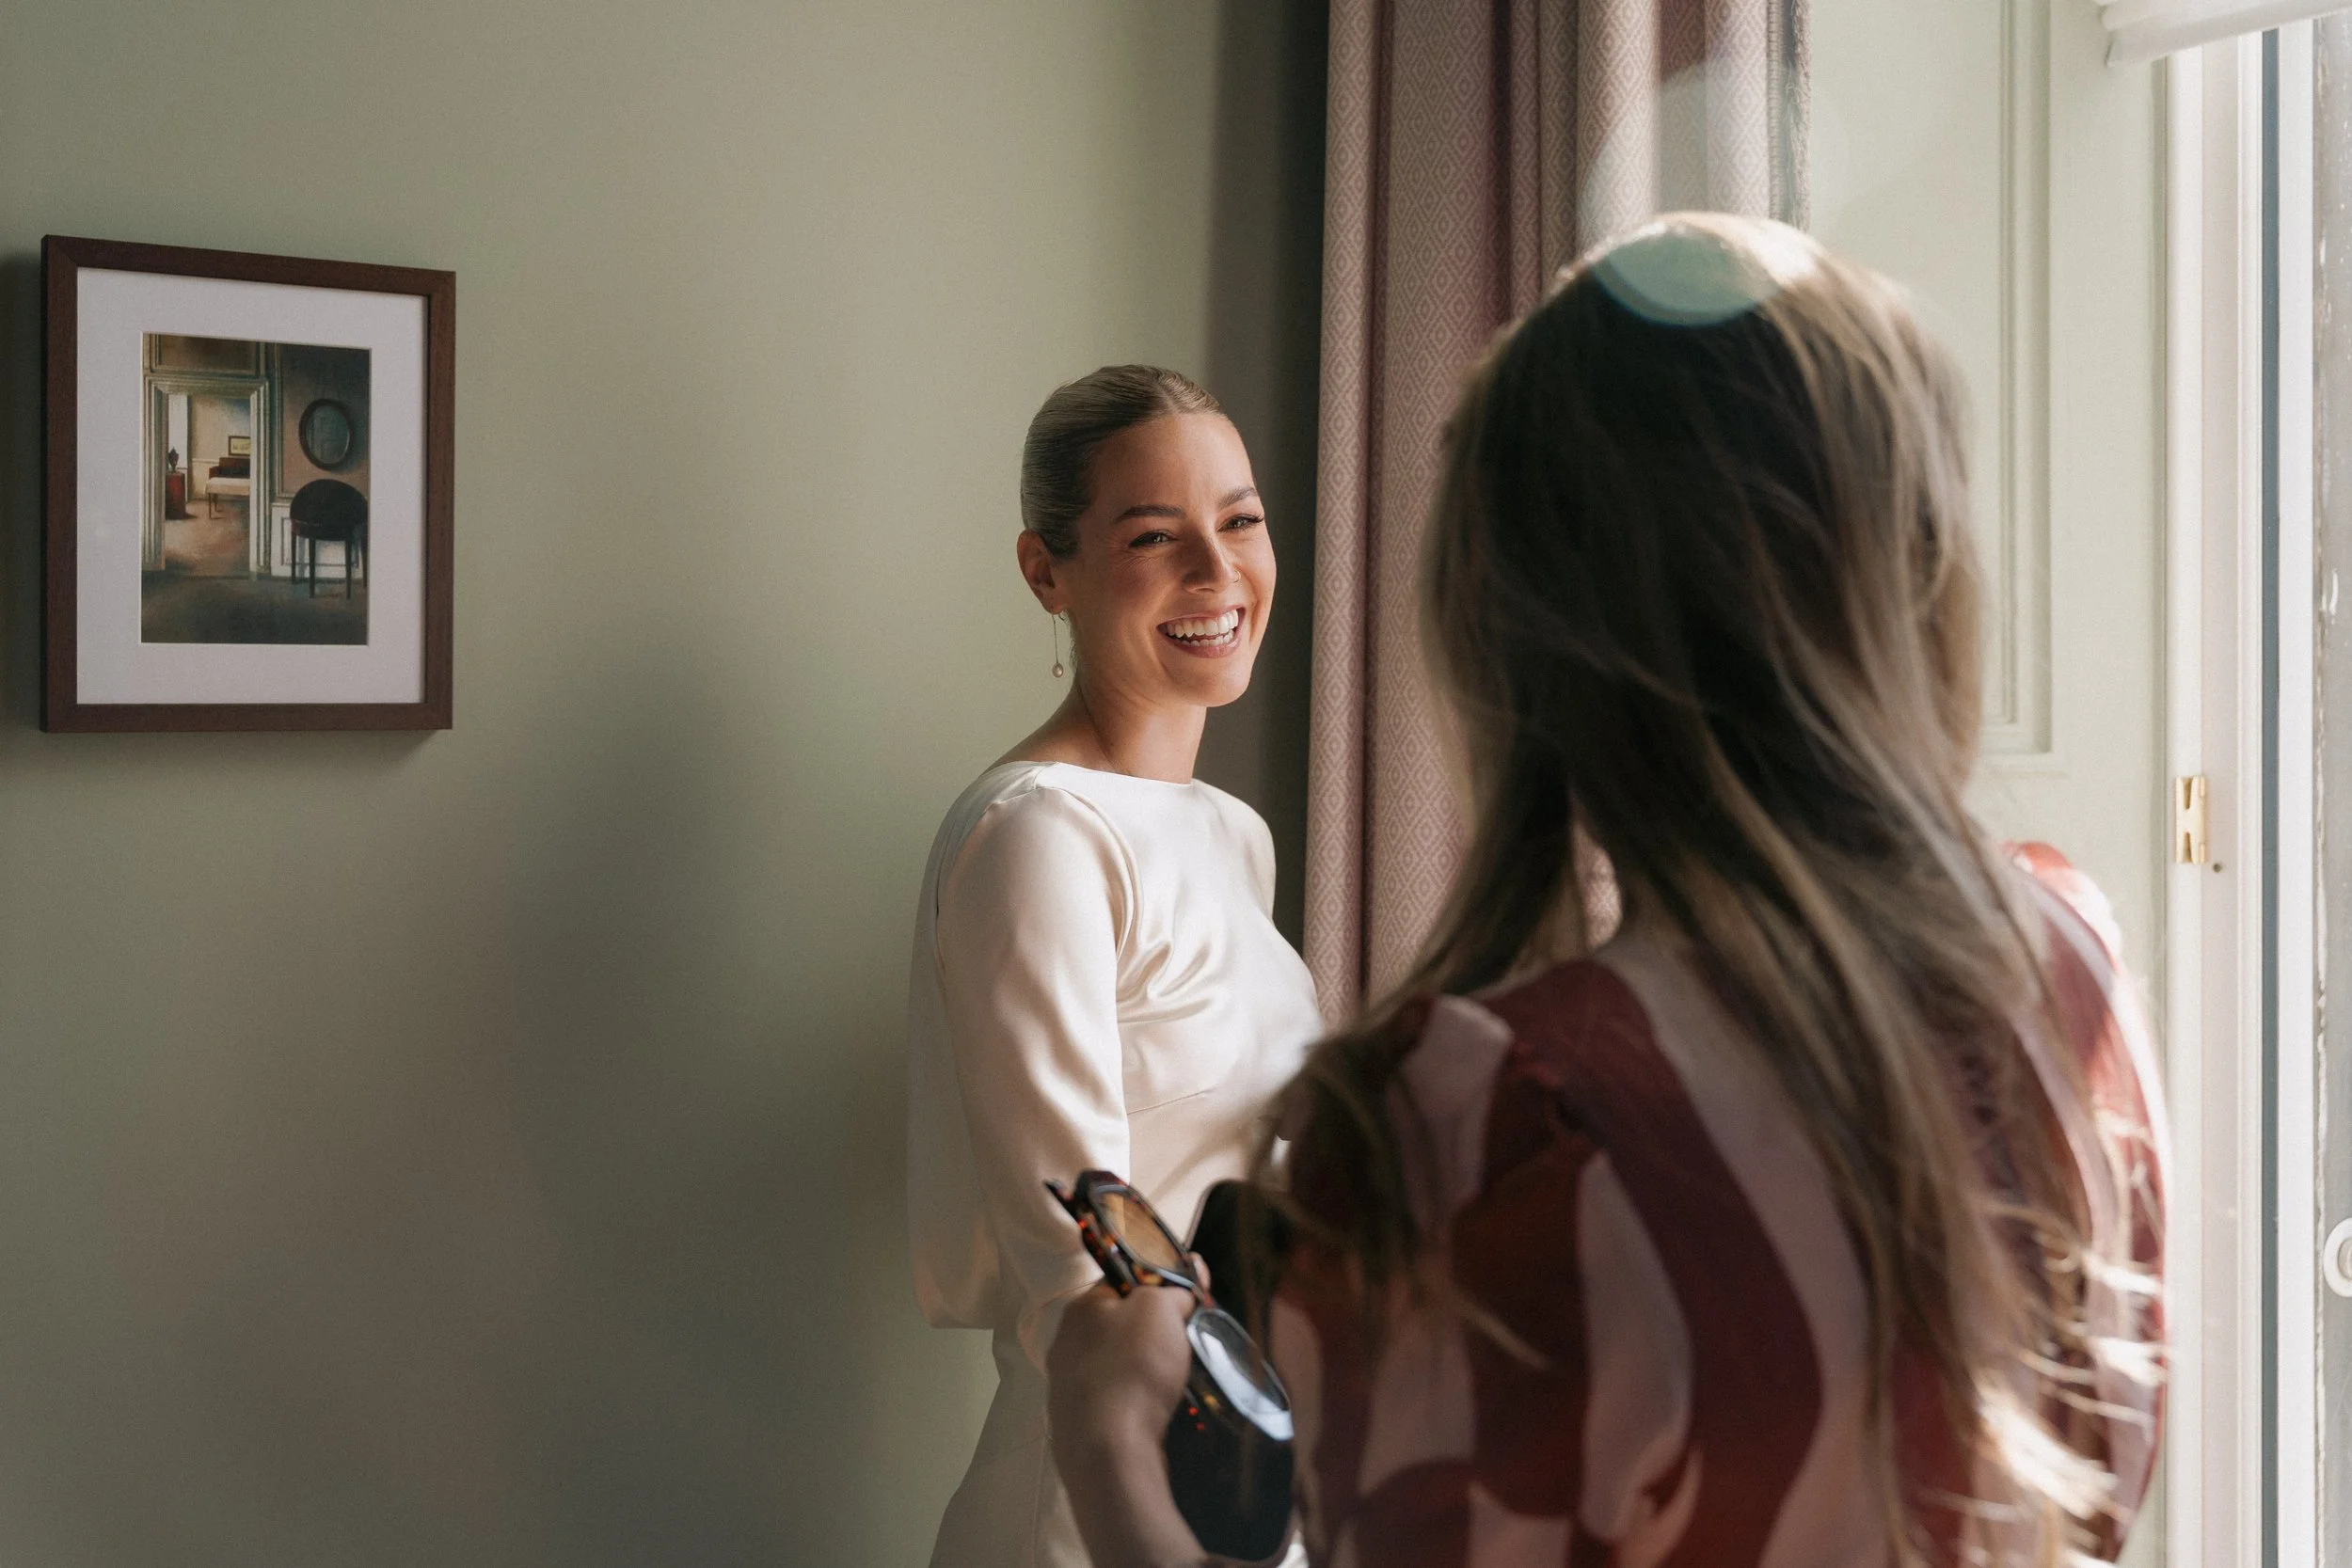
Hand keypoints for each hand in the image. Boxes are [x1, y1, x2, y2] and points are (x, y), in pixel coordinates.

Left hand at [1047, 1275, 1210, 1567]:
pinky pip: (1112, 1399)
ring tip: (1172, 1380)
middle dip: (1151, 1331)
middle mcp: (1065, 1342)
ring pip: (1114, 1364)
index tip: (1187, 1301)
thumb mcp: (1161, 1311)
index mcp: (1080, 1308)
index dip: (1157, 1285)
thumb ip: (1173, 1289)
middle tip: (1183, 1341)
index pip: (1121, 1279)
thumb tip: (1188, 1277)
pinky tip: (1152, 1411)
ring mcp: (1065, 1386)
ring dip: (1142, 1368)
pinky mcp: (1075, 1424)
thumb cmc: (1134, 1368)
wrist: (1108, 1451)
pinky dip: (1134, 1401)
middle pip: (1118, 1324)